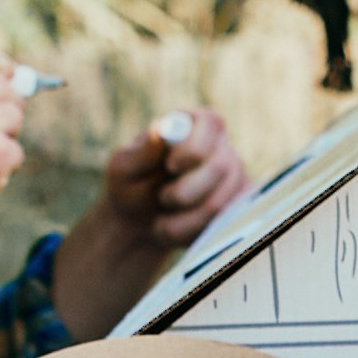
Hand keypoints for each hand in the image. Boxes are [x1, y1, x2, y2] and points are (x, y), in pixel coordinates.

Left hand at [51, 107, 253, 339]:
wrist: (135, 226)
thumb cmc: (126, 189)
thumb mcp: (122, 169)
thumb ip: (141, 151)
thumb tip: (162, 133)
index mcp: (192, 127)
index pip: (211, 123)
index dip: (198, 144)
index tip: (174, 163)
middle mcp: (219, 152)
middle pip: (225, 162)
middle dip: (192, 188)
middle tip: (164, 200)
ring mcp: (232, 184)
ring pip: (227, 199)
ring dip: (190, 216)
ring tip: (160, 223)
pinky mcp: (235, 214)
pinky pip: (228, 224)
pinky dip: (197, 232)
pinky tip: (172, 234)